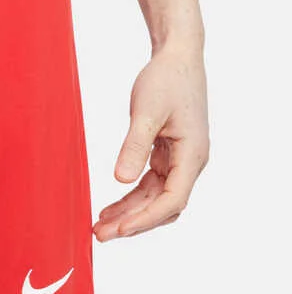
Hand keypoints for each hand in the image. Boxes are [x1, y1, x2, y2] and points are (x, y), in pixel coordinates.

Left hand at [94, 40, 208, 241]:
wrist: (177, 58)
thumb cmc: (166, 80)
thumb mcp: (147, 113)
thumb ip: (134, 147)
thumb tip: (120, 180)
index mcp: (193, 155)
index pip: (172, 200)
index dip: (145, 219)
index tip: (118, 229)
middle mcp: (190, 163)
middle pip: (163, 206)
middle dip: (133, 222)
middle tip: (100, 235)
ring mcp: (179, 161)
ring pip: (155, 199)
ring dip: (129, 214)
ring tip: (99, 226)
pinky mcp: (167, 156)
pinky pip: (149, 186)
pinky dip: (130, 199)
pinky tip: (109, 208)